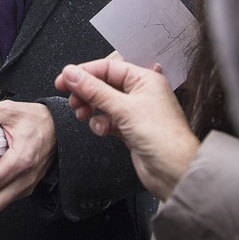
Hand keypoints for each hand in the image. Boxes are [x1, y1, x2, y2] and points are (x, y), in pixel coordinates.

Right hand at [54, 60, 199, 199]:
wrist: (174, 171)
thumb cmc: (163, 138)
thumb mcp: (123, 108)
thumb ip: (94, 90)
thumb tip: (73, 74)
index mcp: (144, 79)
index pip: (107, 68)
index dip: (84, 72)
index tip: (64, 78)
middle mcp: (141, 93)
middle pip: (104, 84)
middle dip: (85, 91)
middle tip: (70, 97)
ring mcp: (136, 111)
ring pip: (104, 103)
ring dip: (91, 108)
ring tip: (81, 113)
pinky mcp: (131, 129)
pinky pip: (108, 120)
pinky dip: (101, 123)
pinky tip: (100, 128)